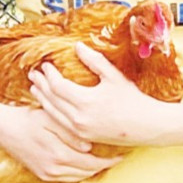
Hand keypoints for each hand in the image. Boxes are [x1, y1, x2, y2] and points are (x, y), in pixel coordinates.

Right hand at [0, 103, 112, 182]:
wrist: (3, 128)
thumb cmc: (26, 119)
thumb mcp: (51, 119)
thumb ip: (71, 133)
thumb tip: (90, 146)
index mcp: (58, 154)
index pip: (92, 163)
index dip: (109, 160)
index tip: (120, 155)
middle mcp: (53, 169)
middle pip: (88, 173)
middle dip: (103, 166)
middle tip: (114, 157)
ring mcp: (47, 174)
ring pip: (79, 177)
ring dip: (91, 170)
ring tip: (101, 159)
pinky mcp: (42, 175)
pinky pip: (67, 178)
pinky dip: (78, 172)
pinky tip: (83, 161)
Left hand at [29, 46, 179, 145]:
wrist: (149, 126)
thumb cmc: (134, 100)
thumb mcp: (114, 77)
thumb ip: (94, 60)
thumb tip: (77, 46)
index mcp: (85, 102)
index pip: (57, 86)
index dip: (49, 74)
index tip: (45, 65)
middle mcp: (78, 118)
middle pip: (51, 100)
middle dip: (40, 86)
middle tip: (32, 74)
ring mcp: (80, 130)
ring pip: (53, 114)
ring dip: (42, 99)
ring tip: (35, 88)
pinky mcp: (83, 137)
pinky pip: (60, 123)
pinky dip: (51, 112)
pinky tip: (49, 105)